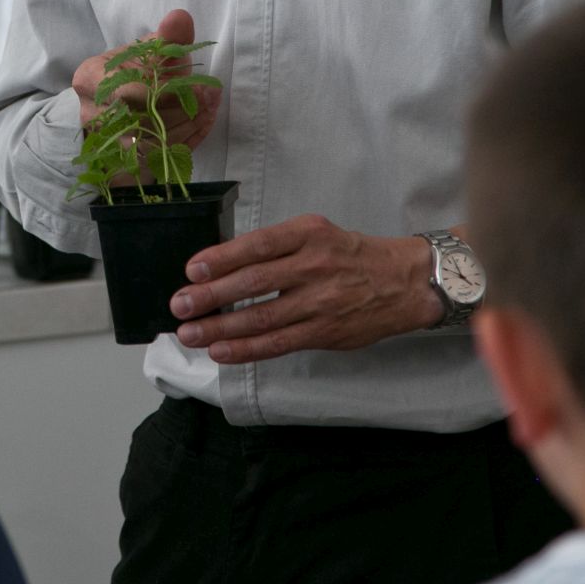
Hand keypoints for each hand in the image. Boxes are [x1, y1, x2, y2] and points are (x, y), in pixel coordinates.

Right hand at [73, 8, 220, 148]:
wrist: (116, 99)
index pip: (130, 93)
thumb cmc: (134, 71)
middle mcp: (91, 114)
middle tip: (211, 99)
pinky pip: (158, 156)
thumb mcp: (148, 49)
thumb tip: (180, 18)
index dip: (169, 93)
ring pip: (151, 142)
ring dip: (188, 126)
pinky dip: (185, 141)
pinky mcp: (123, 161)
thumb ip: (167, 37)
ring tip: (211, 109)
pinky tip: (202, 124)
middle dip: (183, 110)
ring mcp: (104, 141)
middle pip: (141, 119)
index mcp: (90, 79)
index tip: (201, 88)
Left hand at [167, 216, 440, 361]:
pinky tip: (220, 350)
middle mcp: (314, 265)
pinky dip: (245, 349)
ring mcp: (320, 301)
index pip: (257, 245)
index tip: (191, 270)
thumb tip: (221, 266)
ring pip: (261, 317)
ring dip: (220, 327)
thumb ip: (277, 248)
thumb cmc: (350, 255)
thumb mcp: (317, 234)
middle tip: (179, 305)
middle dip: (211, 296)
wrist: (405, 282)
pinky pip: (278, 342)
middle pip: (253, 282)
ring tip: (189, 333)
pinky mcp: (324, 332)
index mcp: (308, 233)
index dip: (221, 259)